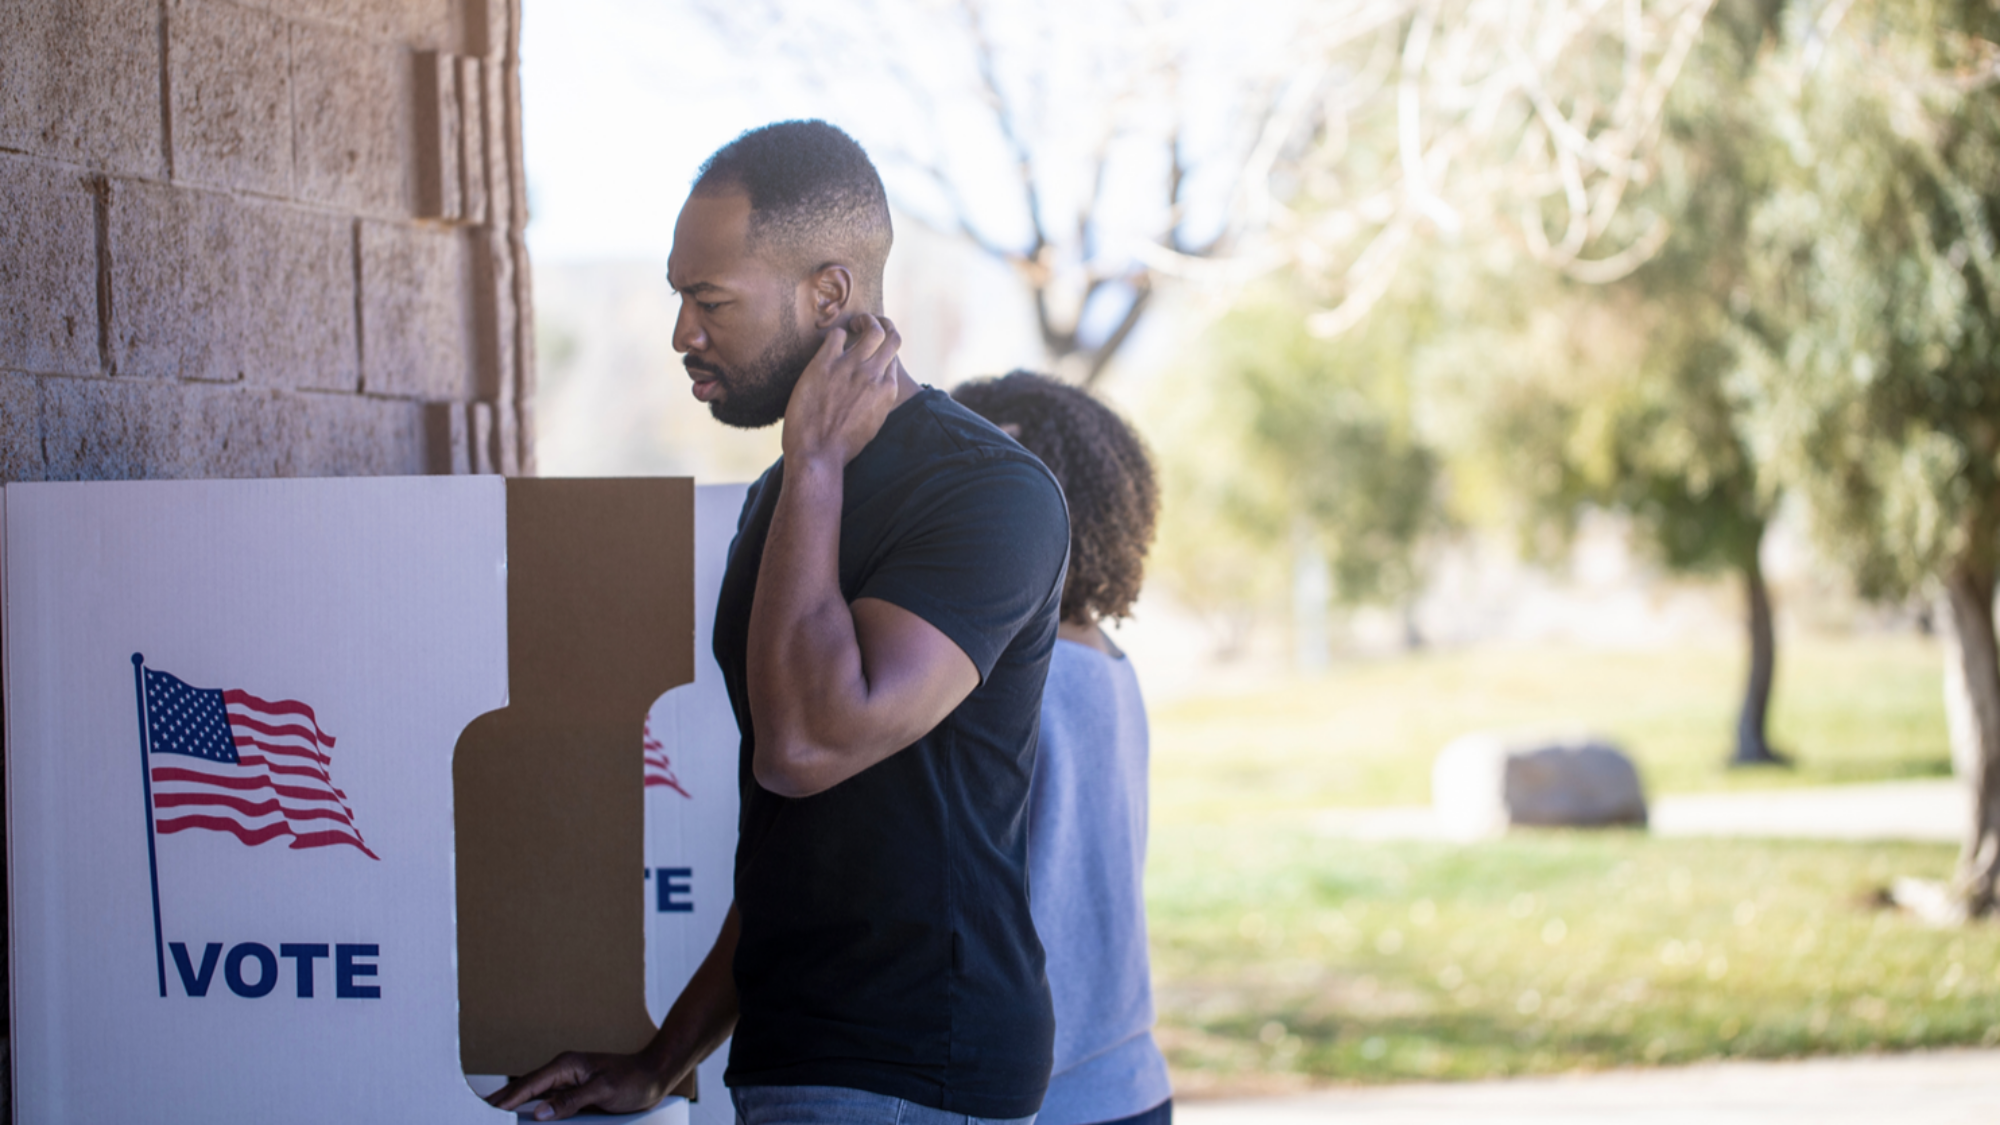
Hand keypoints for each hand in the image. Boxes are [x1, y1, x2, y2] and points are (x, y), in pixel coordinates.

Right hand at [486, 1049, 685, 1120]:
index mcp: (565, 1065)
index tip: (484, 1112)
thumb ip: (570, 1101)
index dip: (504, 1100)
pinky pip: (544, 1098)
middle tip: (476, 1114)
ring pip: (531, 1093)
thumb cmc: (633, 1080)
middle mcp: (562, 1069)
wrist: (655, 1074)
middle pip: (523, 1087)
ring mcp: (566, 1079)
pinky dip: (528, 1106)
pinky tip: (520, 1114)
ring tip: (490, 1115)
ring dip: (511, 1104)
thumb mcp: (603, 1091)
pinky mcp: (573, 1089)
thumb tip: (539, 1113)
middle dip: (500, 1101)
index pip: (527, 1085)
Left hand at [781, 314, 902, 467]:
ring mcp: (851, 367)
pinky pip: (837, 335)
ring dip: (864, 321)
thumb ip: (878, 401)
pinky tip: (829, 344)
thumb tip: (874, 389)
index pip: (893, 359)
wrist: (817, 454)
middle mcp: (873, 374)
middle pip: (891, 336)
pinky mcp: (825, 363)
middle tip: (868, 325)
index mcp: (887, 390)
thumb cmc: (842, 446)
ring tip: (854, 324)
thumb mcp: (872, 425)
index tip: (871, 354)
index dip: (882, 353)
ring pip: (871, 328)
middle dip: (883, 325)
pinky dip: (836, 334)